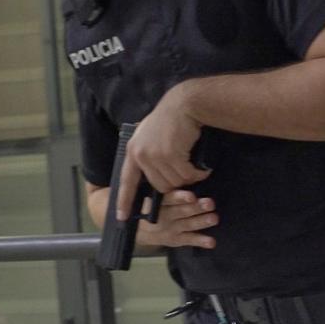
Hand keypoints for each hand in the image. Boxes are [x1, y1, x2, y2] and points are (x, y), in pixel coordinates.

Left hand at [115, 83, 208, 220]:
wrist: (184, 106)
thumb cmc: (172, 120)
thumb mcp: (152, 136)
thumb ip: (149, 154)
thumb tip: (154, 176)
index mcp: (134, 151)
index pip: (127, 181)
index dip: (124, 200)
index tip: (122, 217)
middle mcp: (141, 155)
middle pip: (159, 186)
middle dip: (176, 184)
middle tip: (188, 174)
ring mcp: (154, 155)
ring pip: (175, 182)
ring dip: (189, 178)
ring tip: (196, 166)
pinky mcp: (170, 155)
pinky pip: (186, 176)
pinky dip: (198, 173)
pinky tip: (202, 167)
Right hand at [136, 191, 217, 249]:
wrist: (138, 231)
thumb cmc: (150, 207)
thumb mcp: (151, 197)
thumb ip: (167, 189)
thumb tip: (187, 174)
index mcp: (158, 202)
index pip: (169, 199)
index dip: (180, 198)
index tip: (191, 196)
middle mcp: (164, 216)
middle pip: (181, 211)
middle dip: (196, 207)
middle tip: (210, 203)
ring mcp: (170, 229)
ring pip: (188, 224)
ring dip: (201, 222)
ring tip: (214, 218)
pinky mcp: (176, 240)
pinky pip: (189, 240)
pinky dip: (201, 241)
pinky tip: (211, 242)